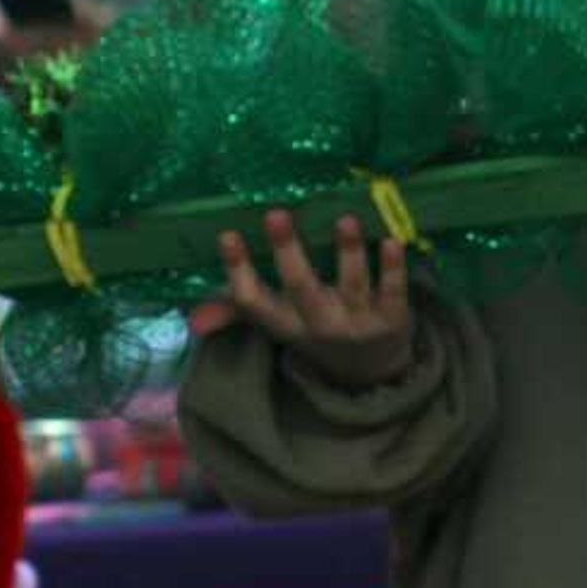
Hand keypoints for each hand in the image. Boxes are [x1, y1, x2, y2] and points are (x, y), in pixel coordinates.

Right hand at [185, 207, 413, 387]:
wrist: (374, 374)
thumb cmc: (316, 331)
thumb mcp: (280, 327)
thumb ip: (239, 314)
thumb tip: (192, 320)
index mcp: (286, 324)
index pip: (255, 302)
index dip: (239, 271)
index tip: (228, 234)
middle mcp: (320, 325)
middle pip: (302, 289)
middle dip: (289, 253)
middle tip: (276, 213)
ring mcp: (358, 323)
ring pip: (352, 287)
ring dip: (349, 253)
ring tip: (345, 219)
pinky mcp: (393, 319)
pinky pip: (394, 292)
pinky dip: (394, 268)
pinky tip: (392, 240)